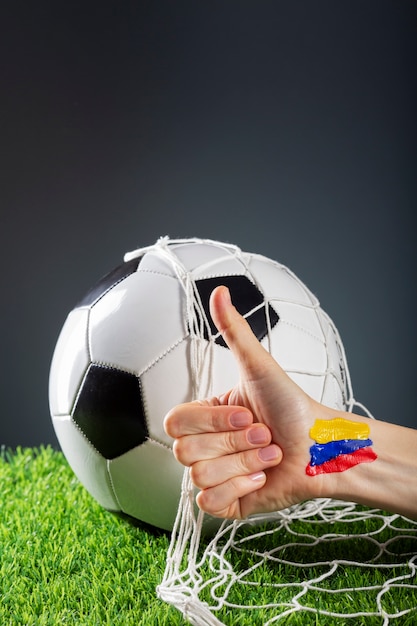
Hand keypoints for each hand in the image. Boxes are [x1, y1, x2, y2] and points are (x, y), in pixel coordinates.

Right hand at [164, 285, 327, 518]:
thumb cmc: (292, 406)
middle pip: (185, 452)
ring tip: (269, 454)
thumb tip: (220, 291)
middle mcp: (204, 447)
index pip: (176, 423)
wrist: (320, 446)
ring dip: (244, 463)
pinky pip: (209, 502)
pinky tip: (261, 478)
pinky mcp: (226, 504)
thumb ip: (234, 331)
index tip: (247, 413)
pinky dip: (241, 488)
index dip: (213, 421)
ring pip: (200, 476)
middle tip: (263, 434)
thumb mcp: (259, 366)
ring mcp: (213, 476)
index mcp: (204, 418)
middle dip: (235, 442)